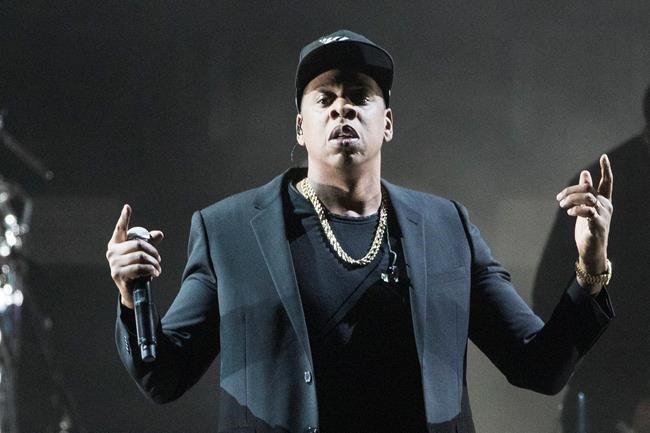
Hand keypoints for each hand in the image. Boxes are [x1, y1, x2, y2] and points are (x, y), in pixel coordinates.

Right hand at [106, 204, 163, 308]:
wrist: (131, 291)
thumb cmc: (136, 270)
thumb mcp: (143, 256)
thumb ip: (149, 244)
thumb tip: (159, 234)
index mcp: (116, 244)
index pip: (120, 229)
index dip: (124, 218)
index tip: (127, 207)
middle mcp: (112, 252)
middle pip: (138, 244)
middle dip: (153, 252)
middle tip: (159, 260)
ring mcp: (113, 263)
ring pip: (140, 256)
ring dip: (153, 263)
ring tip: (157, 268)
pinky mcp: (117, 274)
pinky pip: (139, 268)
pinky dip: (150, 270)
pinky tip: (154, 273)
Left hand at [556, 154, 612, 291]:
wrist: (592, 251)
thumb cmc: (588, 228)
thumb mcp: (585, 207)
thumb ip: (585, 192)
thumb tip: (585, 173)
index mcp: (603, 201)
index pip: (607, 182)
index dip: (606, 169)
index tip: (604, 157)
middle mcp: (605, 206)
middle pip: (589, 188)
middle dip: (571, 189)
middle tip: (558, 198)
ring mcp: (603, 215)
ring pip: (588, 197)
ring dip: (571, 198)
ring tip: (562, 205)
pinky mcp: (597, 225)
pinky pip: (588, 212)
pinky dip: (577, 209)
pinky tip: (569, 212)